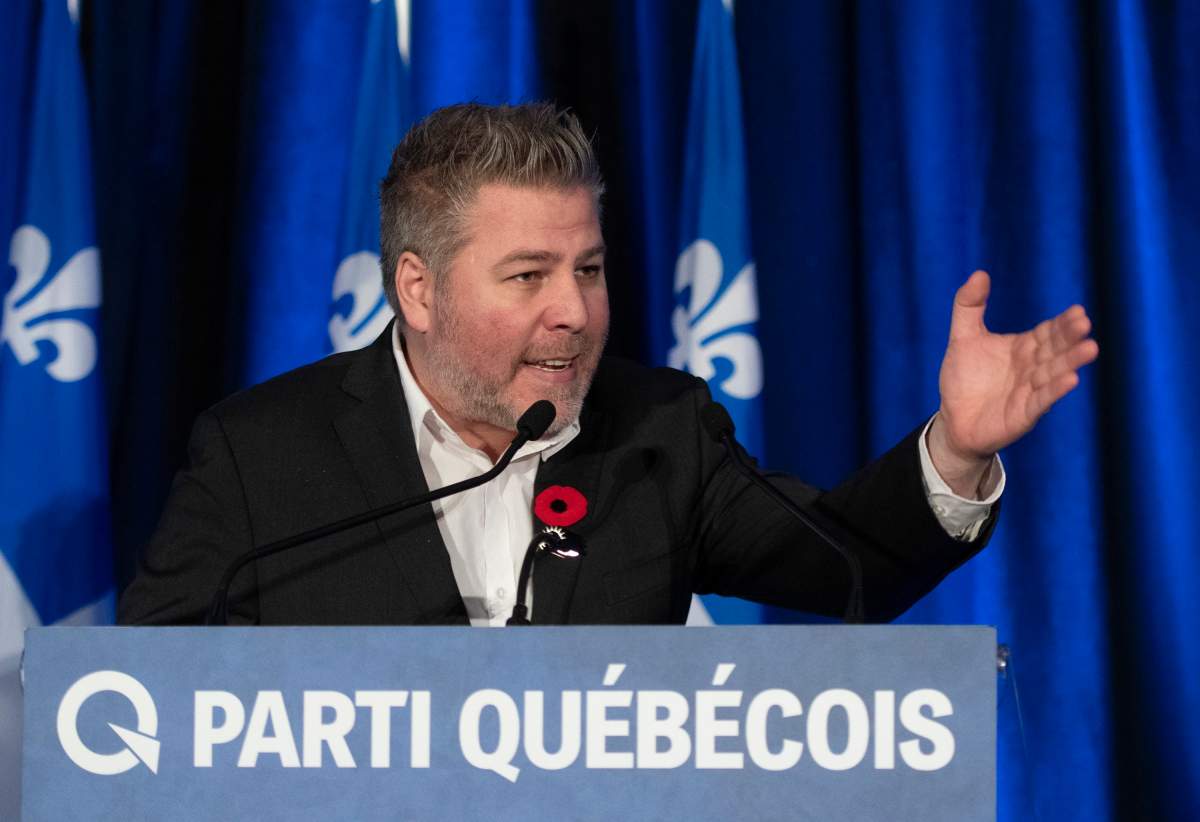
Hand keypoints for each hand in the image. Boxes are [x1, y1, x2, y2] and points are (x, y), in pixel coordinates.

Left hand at [932, 270, 1098, 487]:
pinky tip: (1071, 380)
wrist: (953, 420)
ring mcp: (1030, 392)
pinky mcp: (1023, 414)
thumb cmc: (963, 379)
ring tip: (1090, 349)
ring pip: (1054, 374)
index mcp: (1023, 349)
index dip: (1062, 323)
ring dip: (1071, 362)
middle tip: (1085, 324)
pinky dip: (1055, 391)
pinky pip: (1041, 401)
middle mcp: (1032, 369)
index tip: (1078, 311)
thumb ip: (969, 305)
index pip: (1048, 333)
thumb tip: (980, 272)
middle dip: (1070, 338)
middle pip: (1055, 350)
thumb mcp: (962, 337)